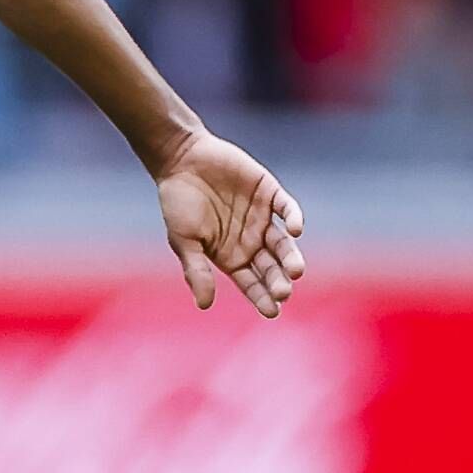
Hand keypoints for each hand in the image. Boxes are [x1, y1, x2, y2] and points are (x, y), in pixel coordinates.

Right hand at [154, 129, 305, 317]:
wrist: (182, 160)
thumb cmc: (177, 203)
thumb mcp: (183, 240)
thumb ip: (196, 270)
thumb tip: (205, 305)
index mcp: (230, 256)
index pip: (251, 283)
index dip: (261, 297)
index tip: (272, 311)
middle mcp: (250, 240)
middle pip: (271, 266)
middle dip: (278, 280)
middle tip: (283, 292)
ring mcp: (261, 217)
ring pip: (283, 243)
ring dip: (290, 257)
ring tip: (295, 270)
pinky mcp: (269, 193)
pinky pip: (286, 208)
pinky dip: (293, 219)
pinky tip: (294, 231)